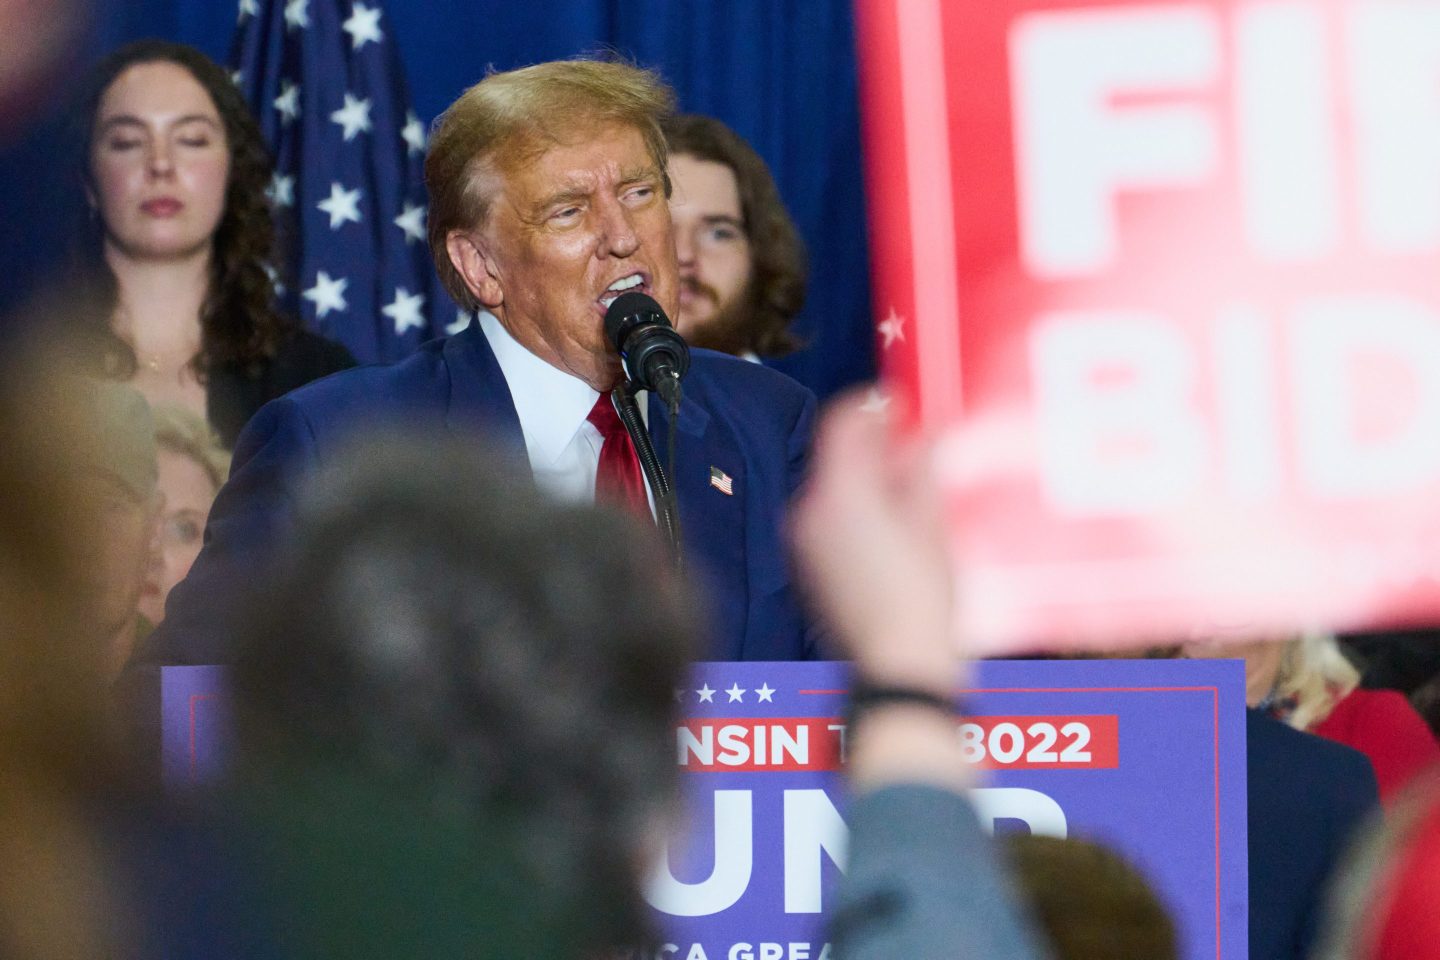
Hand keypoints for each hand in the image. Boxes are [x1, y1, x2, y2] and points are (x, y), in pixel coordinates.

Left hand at [790, 390, 961, 690]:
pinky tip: (896, 523)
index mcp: (839, 493)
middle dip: (876, 445)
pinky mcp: (810, 567)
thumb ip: (921, 466)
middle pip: (838, 455)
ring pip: (835, 487)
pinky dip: (858, 509)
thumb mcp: (932, 522)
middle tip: (917, 443)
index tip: (900, 402)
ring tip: (914, 486)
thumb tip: (920, 433)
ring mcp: (805, 542)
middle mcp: (810, 511)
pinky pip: (831, 519)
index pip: (843, 421)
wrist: (898, 667)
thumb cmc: (921, 600)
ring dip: (869, 478)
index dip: (873, 404)